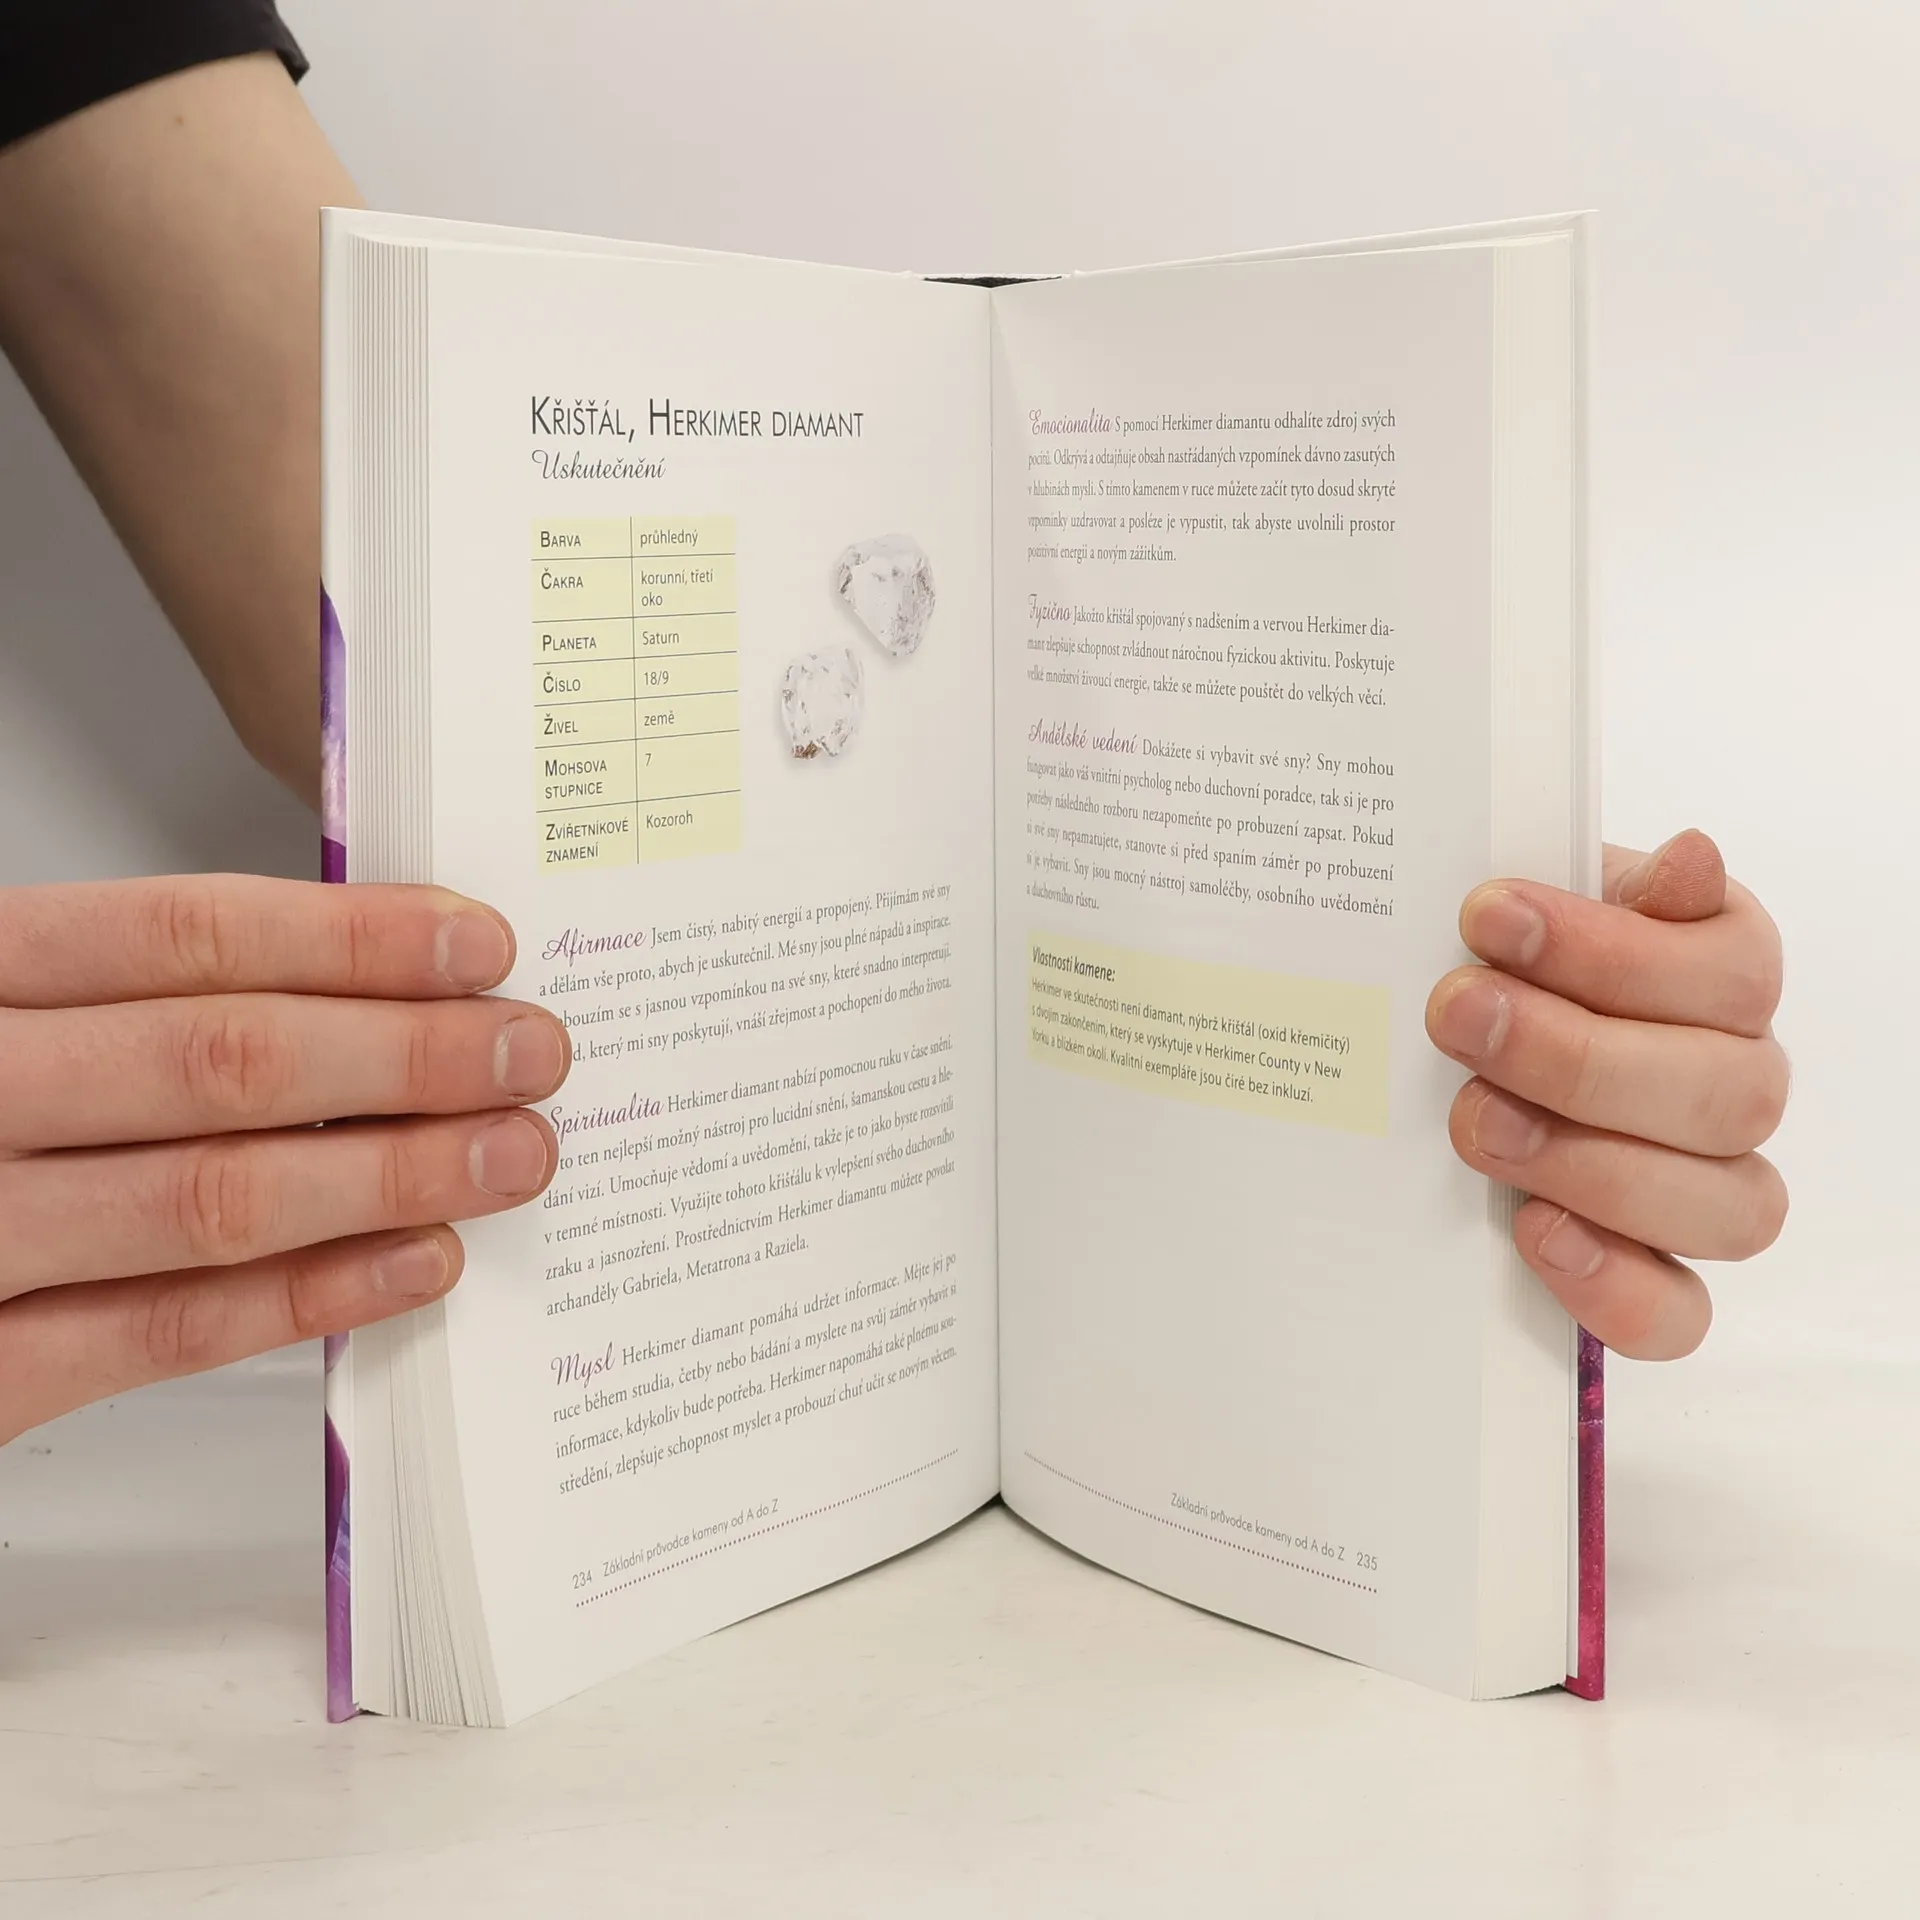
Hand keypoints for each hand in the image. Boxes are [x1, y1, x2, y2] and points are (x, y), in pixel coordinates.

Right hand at [0, 876, 569, 1442]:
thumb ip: (114, 994)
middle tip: (536, 1051)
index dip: (350, 940)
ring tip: (513, 1152)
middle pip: (222, 1061)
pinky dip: (310, 1296)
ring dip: (391, 1173)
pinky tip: (419, 1262)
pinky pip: (162, 1334)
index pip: (182, 935)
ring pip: (211, 1197)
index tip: (481, 945)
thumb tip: (339, 981)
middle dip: (406, 1054)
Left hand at [1426, 831, 1786, 1358]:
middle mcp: (1737, 1080)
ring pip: (1729, 1207)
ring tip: (1476, 1122)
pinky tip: (1534, 1230)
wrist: (1451, 1021)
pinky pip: (1681, 1312)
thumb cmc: (1501, 953)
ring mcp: (1708, 1183)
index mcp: (1724, 971)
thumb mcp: (1532, 897)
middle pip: (1729, 1092)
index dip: (1610, 952)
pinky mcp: (1656, 1270)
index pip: (1726, 973)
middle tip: (1458, 1015)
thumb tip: (1691, 860)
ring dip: (1593, 1165)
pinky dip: (1615, 1284)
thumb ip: (1601, 881)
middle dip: (1578, 1056)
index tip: (1487, 917)